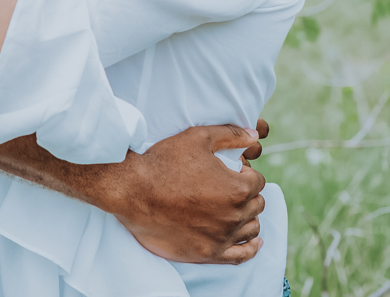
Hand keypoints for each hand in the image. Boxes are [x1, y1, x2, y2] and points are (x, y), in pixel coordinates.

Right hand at [101, 124, 267, 263]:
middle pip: (256, 204)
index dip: (244, 173)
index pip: (257, 181)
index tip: (230, 170)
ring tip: (232, 207)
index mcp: (237, 188)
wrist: (132, 191)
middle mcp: (235, 215)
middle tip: (225, 186)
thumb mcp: (197, 138)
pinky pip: (241, 255)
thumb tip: (254, 136)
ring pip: (251, 227)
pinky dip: (251, 247)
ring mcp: (222, 237)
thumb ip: (230, 135)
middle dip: (246, 193)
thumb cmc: (164, 162)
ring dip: (247, 216)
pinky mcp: (208, 253)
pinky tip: (254, 241)